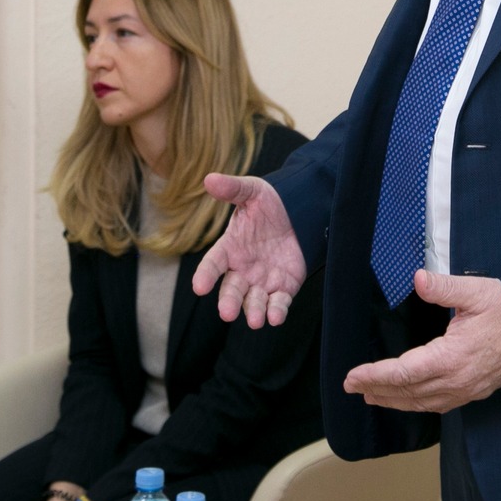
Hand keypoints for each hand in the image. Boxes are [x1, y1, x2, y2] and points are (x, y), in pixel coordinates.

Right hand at [190, 173, 307, 326]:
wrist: (300, 213)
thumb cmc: (270, 203)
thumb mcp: (252, 191)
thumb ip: (233, 189)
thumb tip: (209, 179)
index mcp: (230, 248)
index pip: (213, 263)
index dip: (206, 275)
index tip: (199, 287)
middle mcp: (243, 269)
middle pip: (232, 289)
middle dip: (229, 301)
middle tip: (227, 313)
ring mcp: (262, 280)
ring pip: (254, 301)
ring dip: (253, 312)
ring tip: (255, 321)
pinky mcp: (283, 288)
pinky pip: (278, 303)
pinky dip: (276, 312)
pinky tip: (275, 318)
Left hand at [342, 270, 500, 412]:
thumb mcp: (475, 291)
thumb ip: (442, 287)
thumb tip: (418, 279)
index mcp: (451, 357)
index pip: (402, 373)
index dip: (374, 376)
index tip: (352, 376)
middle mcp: (456, 381)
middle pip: (408, 392)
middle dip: (377, 390)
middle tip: (352, 387)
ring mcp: (467, 390)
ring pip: (422, 403)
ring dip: (395, 401)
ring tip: (373, 396)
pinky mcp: (476, 391)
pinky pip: (440, 404)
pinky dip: (417, 404)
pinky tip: (410, 399)